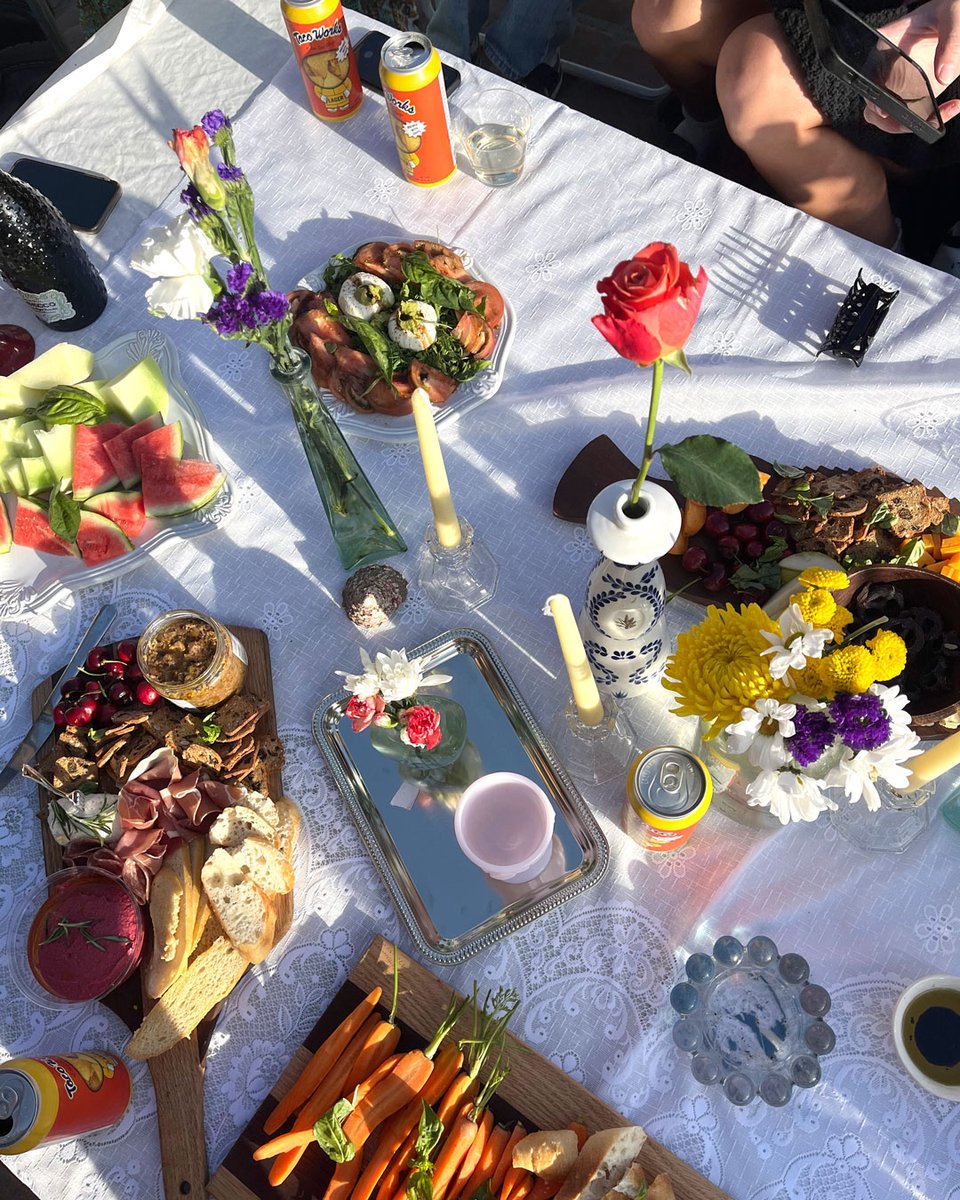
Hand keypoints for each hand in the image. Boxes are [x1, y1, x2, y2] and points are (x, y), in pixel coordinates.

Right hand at [863, 0, 959, 132]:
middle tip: (914, 120)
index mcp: (886, 44)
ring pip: (889, 118)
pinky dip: (931, 120)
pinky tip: (951, 106)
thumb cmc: (952, 8)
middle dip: (891, 120)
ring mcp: (900, 83)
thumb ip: (951, 41)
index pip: (868, 76)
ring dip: (910, 124)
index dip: (872, 97)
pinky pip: (914, 116)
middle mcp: (888, 67)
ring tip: (938, 116)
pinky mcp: (916, 92)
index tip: (883, 110)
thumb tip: (943, 75)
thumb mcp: (953, 15)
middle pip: (873, 106)